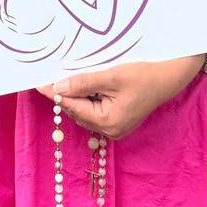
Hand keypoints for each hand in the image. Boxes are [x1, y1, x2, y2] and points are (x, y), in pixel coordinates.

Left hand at [36, 56, 205, 139]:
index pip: (73, 107)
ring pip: (85, 111)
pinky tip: (88, 84)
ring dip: (78, 95)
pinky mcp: (118, 122)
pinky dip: (88, 98)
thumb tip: (58, 88)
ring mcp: (115, 129)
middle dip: (67, 94)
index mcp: (107, 122)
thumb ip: (83, 83)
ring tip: (72, 77)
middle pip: (78, 111)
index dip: (55, 94)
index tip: (38, 84)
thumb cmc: (143, 76)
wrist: (169, 78)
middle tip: (53, 75)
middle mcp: (110, 131)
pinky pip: (95, 111)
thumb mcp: (111, 76)